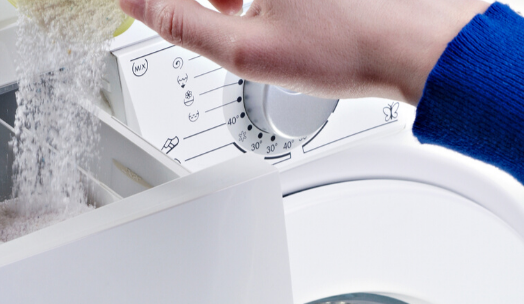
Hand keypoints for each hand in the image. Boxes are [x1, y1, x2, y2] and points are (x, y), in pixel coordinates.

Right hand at [118, 0, 486, 104]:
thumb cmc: (346, 48)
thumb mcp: (245, 50)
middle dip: (203, 3)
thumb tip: (138, 3)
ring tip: (238, 14)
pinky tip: (262, 6)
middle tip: (220, 23)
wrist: (413, 46)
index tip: (147, 9)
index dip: (165, 3)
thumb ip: (181, 23)